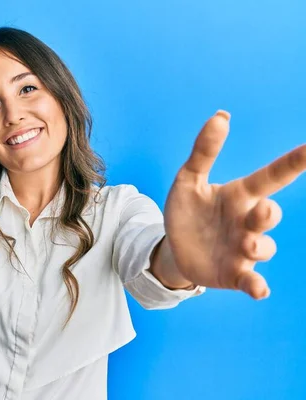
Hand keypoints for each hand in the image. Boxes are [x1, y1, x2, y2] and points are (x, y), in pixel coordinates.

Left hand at [164, 110, 304, 299]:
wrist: (175, 246)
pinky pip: (252, 280)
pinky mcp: (234, 274)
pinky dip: (257, 285)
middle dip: (270, 214)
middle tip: (261, 211)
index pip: (273, 176)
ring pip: (264, 248)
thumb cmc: (188, 210)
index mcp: (240, 195)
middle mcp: (247, 221)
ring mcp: (243, 249)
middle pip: (270, 215)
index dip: (295, 162)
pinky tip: (260, 289)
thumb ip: (204, 151)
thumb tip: (222, 115)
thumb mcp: (188, 179)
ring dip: (259, 246)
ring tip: (246, 245)